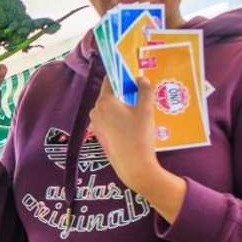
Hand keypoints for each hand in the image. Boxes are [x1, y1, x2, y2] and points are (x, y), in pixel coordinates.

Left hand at [87, 77, 159, 192]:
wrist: (134, 165)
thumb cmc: (139, 135)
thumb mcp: (146, 109)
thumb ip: (145, 90)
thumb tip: (141, 78)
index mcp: (105, 101)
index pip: (110, 80)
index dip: (122, 75)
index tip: (133, 77)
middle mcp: (96, 111)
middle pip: (110, 94)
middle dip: (125, 93)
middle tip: (141, 98)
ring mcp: (95, 124)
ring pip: (110, 108)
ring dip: (123, 106)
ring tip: (139, 114)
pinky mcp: (99, 135)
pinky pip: (108, 120)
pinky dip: (118, 118)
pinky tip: (132, 126)